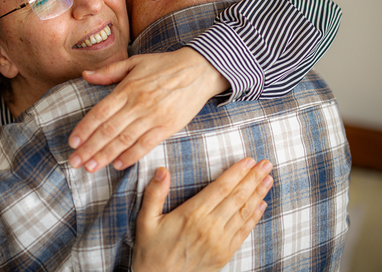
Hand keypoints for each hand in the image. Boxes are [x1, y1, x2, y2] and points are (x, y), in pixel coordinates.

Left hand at [68, 47, 228, 171]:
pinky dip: (131, 156)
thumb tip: (85, 75)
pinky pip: (146, 145)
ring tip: (90, 168)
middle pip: (108, 130)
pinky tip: (117, 165)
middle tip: (75, 162)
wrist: (199, 69)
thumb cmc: (164, 65)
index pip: (99, 112)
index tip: (72, 142)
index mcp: (127, 88)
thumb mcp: (135, 62)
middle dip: (89, 148)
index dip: (84, 129)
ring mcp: (153, 116)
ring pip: (124, 140)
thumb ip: (109, 71)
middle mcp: (137, 104)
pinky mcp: (168, 126)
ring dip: (105, 156)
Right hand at [133, 158, 272, 271]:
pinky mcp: (224, 254)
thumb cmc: (151, 249)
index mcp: (192, 214)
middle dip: (253, 178)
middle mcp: (209, 227)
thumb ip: (154, 194)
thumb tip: (161, 170)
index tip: (248, 160)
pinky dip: (254, 216)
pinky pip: (243, 231)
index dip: (236, 172)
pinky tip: (262, 204)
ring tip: (268, 179)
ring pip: (243, 212)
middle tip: (266, 164)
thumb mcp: (146, 220)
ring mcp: (220, 241)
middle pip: (237, 197)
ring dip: (258, 194)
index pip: (220, 187)